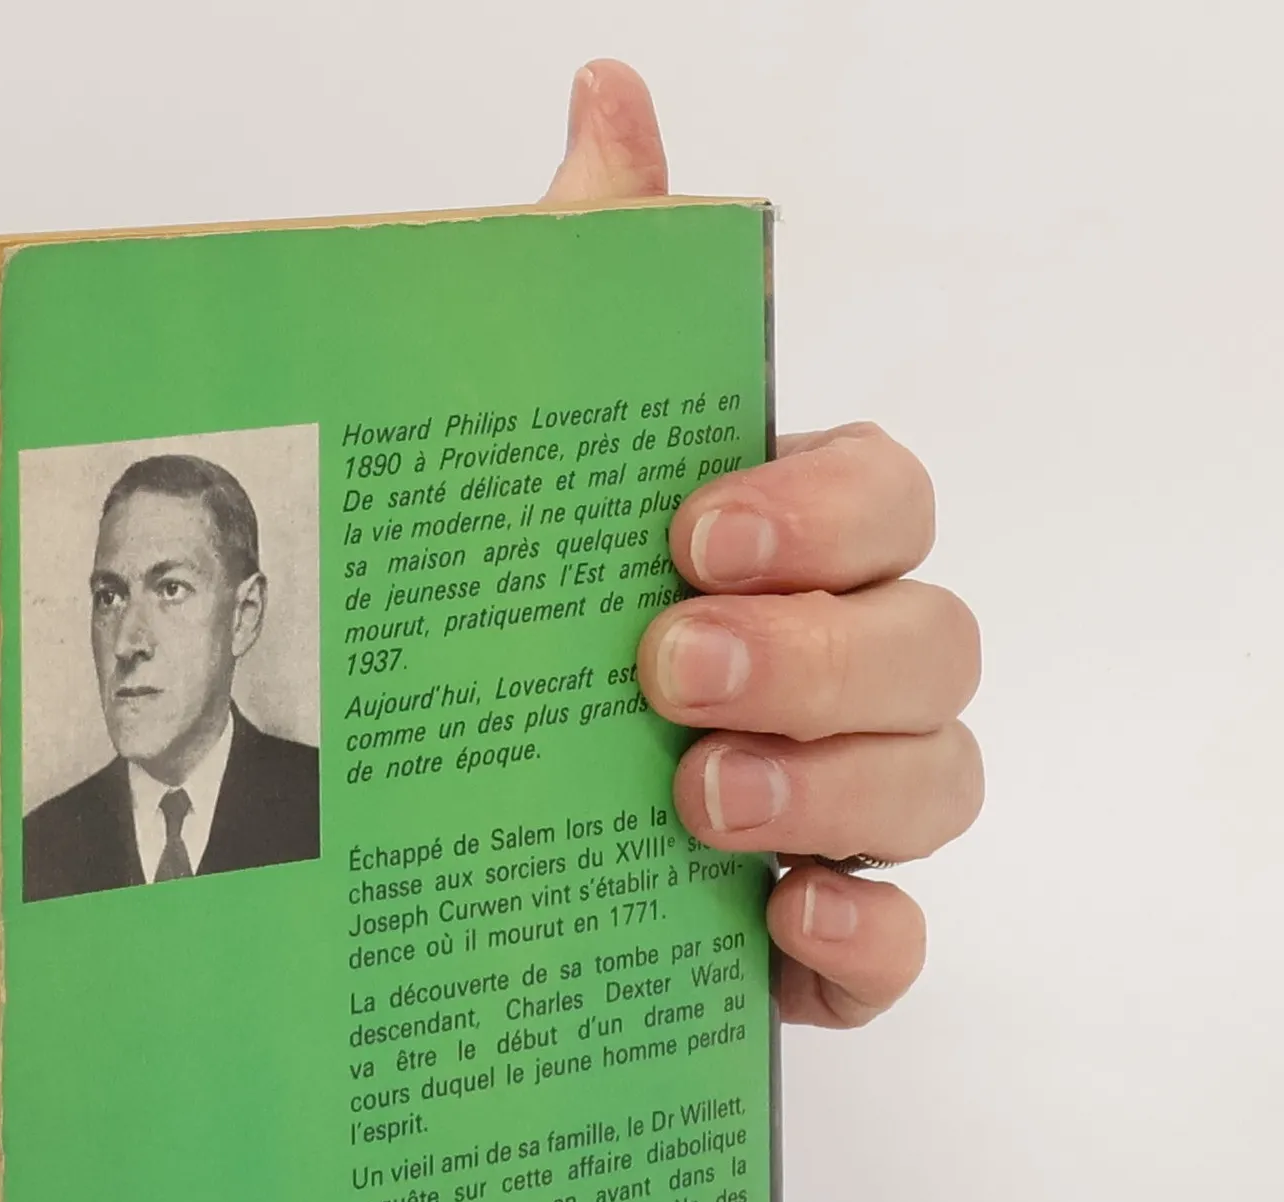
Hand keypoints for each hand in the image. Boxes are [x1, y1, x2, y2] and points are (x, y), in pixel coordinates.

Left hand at [541, 61, 982, 1026]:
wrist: (422, 817)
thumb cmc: (512, 613)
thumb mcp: (517, 451)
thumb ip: (582, 282)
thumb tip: (607, 97)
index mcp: (784, 549)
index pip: (881, 496)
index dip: (821, 510)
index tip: (694, 533)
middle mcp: (838, 668)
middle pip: (932, 643)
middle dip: (820, 655)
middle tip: (669, 672)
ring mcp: (837, 804)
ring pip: (936, 786)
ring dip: (840, 792)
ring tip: (698, 801)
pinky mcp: (807, 933)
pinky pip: (894, 947)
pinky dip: (862, 943)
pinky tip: (778, 927)